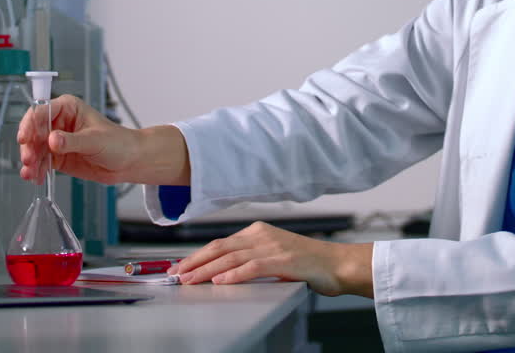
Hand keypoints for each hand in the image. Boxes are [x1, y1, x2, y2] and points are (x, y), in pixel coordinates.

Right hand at [16, 95, 139, 184]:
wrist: (128, 162)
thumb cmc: (118, 142)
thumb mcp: (95, 140)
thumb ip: (72, 141)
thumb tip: (53, 140)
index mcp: (68, 108)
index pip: (42, 112)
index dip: (30, 124)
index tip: (25, 138)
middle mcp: (59, 122)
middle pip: (33, 131)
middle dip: (28, 146)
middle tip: (29, 160)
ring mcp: (56, 141)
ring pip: (35, 149)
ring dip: (30, 161)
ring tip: (30, 173)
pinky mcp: (57, 157)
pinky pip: (41, 163)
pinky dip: (36, 170)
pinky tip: (35, 178)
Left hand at [170, 222, 373, 297]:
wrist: (338, 264)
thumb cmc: (308, 263)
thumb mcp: (274, 255)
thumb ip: (251, 259)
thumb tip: (223, 272)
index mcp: (258, 231)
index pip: (220, 243)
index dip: (198, 255)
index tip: (181, 267)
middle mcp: (262, 235)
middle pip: (220, 248)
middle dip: (195, 262)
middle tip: (176, 274)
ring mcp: (272, 246)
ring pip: (231, 258)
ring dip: (207, 270)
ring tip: (190, 280)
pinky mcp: (282, 260)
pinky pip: (252, 267)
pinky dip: (234, 275)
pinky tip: (221, 282)